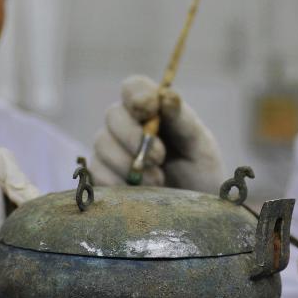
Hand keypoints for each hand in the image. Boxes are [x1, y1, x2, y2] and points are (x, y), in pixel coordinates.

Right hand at [90, 75, 224, 192]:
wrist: (194, 209)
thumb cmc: (199, 171)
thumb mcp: (200, 145)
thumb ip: (183, 120)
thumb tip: (168, 97)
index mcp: (152, 109)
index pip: (133, 87)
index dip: (137, 95)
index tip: (150, 109)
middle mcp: (127, 124)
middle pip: (113, 115)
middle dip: (134, 136)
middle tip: (159, 158)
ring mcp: (111, 149)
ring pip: (102, 144)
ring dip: (129, 164)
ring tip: (158, 181)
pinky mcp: (102, 175)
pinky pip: (97, 172)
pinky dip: (119, 182)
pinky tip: (139, 192)